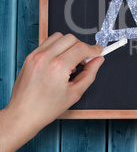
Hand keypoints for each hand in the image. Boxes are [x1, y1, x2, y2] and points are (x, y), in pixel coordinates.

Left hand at [0, 33, 103, 151]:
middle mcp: (45, 58)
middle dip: (81, 46)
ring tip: (70, 60)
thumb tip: (98, 60)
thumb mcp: (75, 93)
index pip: (81, 48)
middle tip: (84, 59)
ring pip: (58, 37)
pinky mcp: (30, 57)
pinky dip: (57, 47)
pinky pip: (47, 43)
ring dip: (69, 45)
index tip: (98, 52)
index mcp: (58, 67)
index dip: (93, 49)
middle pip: (71, 38)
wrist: (23, 115)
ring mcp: (35, 56)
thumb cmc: (46, 108)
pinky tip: (59, 61)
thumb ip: (90, 73)